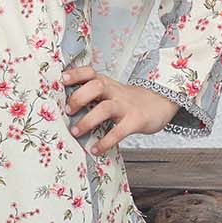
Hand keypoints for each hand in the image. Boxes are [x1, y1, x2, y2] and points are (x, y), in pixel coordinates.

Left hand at [62, 63, 177, 153]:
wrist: (159, 103)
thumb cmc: (127, 101)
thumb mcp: (111, 92)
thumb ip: (92, 95)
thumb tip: (63, 107)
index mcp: (106, 84)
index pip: (90, 73)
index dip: (76, 74)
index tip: (62, 79)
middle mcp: (115, 92)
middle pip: (96, 86)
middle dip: (79, 97)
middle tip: (67, 110)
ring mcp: (125, 106)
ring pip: (105, 108)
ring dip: (88, 120)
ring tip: (75, 132)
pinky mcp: (135, 121)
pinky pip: (119, 131)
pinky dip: (105, 142)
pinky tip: (95, 149)